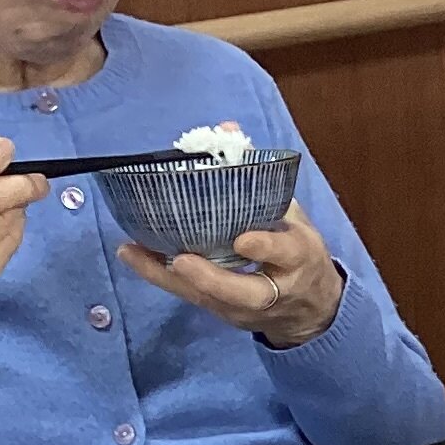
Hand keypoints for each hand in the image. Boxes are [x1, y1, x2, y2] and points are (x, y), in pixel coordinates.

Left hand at [118, 200, 343, 347]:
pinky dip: (160, 276)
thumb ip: (262, 179)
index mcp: (299, 259)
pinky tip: (133, 256)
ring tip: (132, 252)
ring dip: (167, 276)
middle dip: (211, 279)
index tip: (242, 238)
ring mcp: (245, 309)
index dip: (264, 247)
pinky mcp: (223, 313)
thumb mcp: (295, 218)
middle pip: (244, 293)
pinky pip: (190, 296)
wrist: (311, 311)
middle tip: (181, 261)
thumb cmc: (300, 254)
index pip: (285, 253)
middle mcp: (274, 291)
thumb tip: (226, 131)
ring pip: (207, 299)